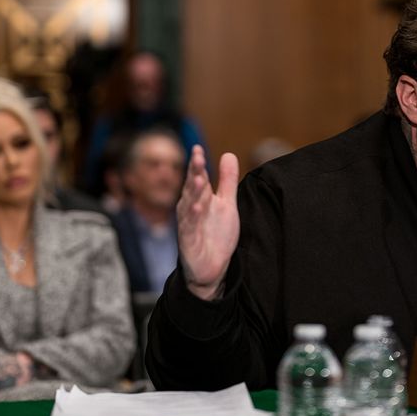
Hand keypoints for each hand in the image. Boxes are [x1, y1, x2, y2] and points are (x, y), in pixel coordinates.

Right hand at [177, 146, 239, 300]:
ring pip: (189, 205)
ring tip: (199, 177)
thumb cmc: (216, 234)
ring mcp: (188, 225)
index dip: (197, 164)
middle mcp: (190, 209)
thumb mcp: (227, 204)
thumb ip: (227, 181)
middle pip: (192, 187)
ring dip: (194, 191)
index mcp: (198, 198)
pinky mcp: (189, 241)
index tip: (198, 148)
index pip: (197, 177)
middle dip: (194, 172)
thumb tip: (228, 154)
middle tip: (198, 156)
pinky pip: (189, 227)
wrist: (212, 267)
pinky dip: (193, 217)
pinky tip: (197, 207)